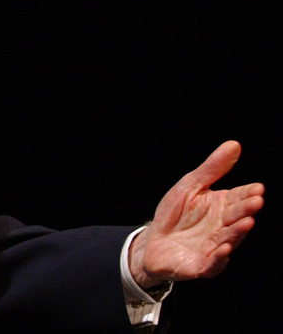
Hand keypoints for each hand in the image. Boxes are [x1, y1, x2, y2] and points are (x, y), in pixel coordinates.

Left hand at [130, 141, 263, 288]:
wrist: (152, 241)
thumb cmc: (174, 214)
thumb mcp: (190, 186)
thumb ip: (212, 169)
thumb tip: (234, 144)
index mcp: (222, 207)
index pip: (239, 199)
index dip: (248, 194)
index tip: (257, 188)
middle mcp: (222, 228)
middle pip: (237, 218)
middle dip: (246, 210)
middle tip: (256, 201)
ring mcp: (214, 247)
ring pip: (230, 239)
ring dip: (238, 232)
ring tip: (246, 222)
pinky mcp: (201, 265)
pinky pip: (213, 263)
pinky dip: (219, 256)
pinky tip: (225, 247)